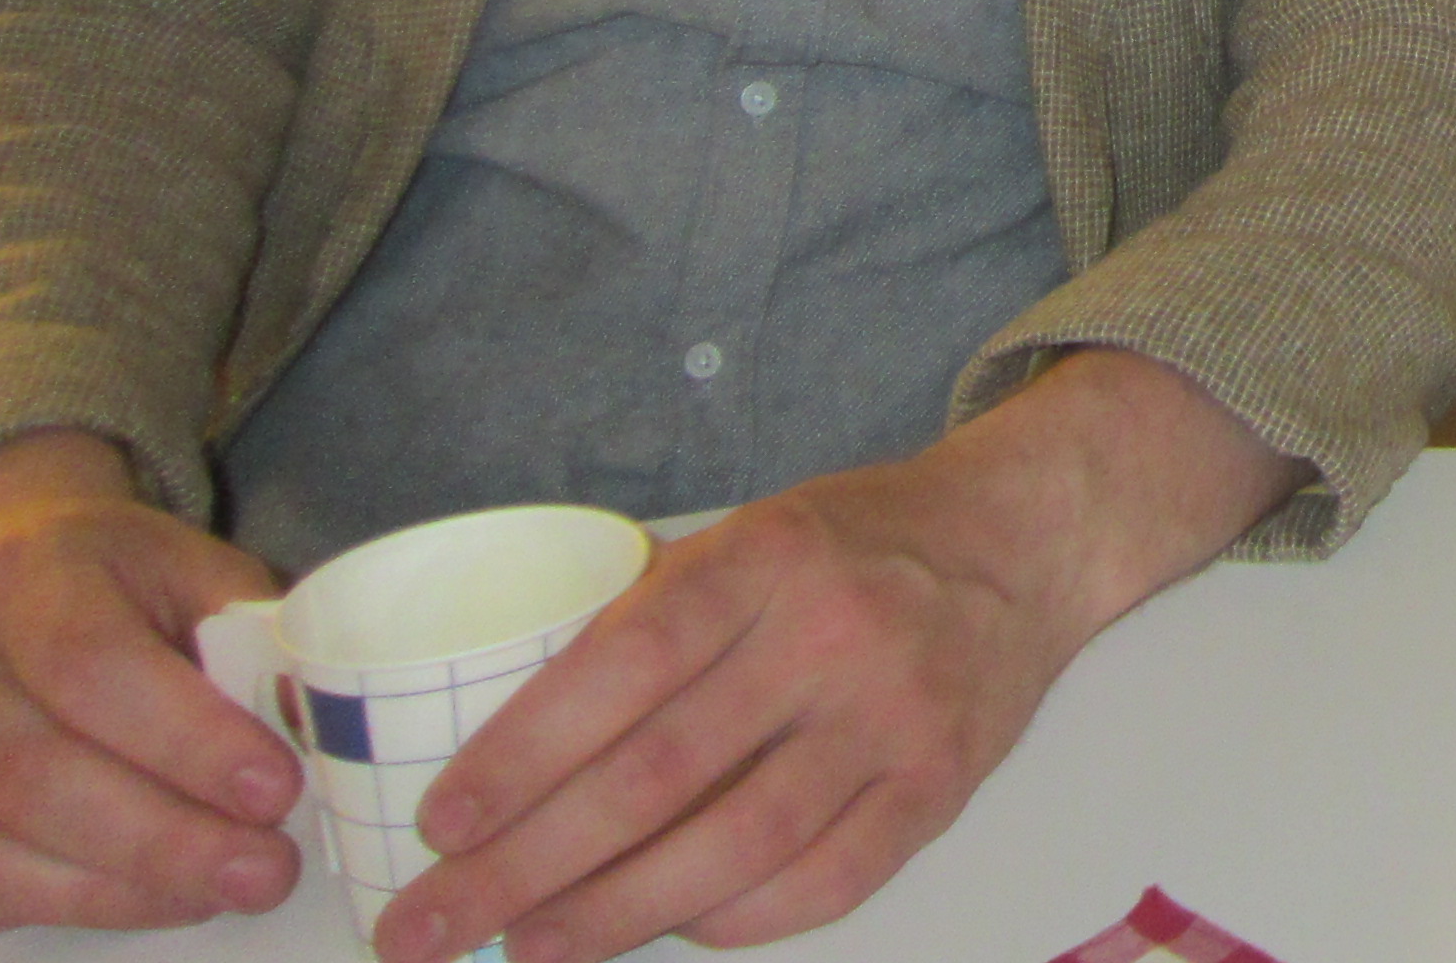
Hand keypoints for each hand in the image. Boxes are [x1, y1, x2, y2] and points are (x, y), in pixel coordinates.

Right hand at [0, 431, 300, 937]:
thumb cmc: (115, 577)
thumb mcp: (193, 571)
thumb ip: (251, 643)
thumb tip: (311, 728)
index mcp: (28, 573)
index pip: (94, 667)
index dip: (186, 742)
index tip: (276, 793)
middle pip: (29, 775)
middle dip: (158, 842)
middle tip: (262, 872)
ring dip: (107, 890)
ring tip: (209, 894)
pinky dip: (43, 906)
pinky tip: (136, 901)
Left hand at [382, 353, 1289, 962]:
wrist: (1026, 541)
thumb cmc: (858, 543)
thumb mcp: (754, 534)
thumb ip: (656, 616)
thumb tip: (516, 736)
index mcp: (769, 556)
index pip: (624, 665)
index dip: (521, 753)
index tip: (440, 825)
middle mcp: (833, 634)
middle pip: (658, 775)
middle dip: (526, 865)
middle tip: (429, 926)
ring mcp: (893, 717)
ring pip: (734, 846)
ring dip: (612, 913)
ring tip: (529, 946)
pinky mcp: (938, 787)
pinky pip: (821, 882)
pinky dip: (733, 920)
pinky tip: (667, 930)